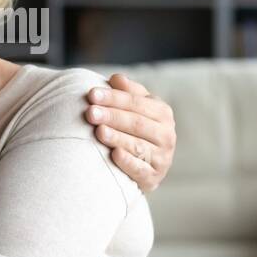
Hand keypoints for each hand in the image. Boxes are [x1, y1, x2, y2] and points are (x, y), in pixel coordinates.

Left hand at [84, 73, 175, 193]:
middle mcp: (167, 134)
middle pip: (137, 123)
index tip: (92, 94)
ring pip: (138, 145)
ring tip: (98, 131)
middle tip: (90, 113)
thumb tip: (116, 78)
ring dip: (117, 137)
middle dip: (112, 116)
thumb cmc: (136, 129)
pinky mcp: (153, 177)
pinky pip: (140, 169)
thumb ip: (128, 92)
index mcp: (162, 113)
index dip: (114, 97)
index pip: (136, 102)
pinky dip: (127, 162)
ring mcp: (162, 157)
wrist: (146, 167)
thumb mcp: (136, 108)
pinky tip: (113, 154)